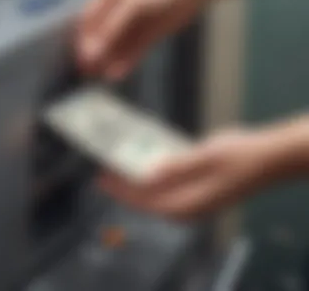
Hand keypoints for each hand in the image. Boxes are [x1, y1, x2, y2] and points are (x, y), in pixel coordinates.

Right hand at [77, 0, 207, 78]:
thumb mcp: (134, 5)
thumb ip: (112, 30)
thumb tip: (92, 53)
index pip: (90, 20)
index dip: (84, 41)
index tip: (82, 60)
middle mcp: (118, 6)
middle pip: (102, 34)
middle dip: (96, 54)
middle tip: (89, 73)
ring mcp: (134, 20)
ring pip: (118, 44)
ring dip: (110, 60)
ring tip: (103, 76)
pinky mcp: (149, 33)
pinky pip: (134, 49)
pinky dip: (126, 61)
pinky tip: (118, 72)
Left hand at [98, 129, 283, 220]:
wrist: (265, 159)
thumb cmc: (237, 158)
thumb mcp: (204, 159)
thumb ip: (175, 168)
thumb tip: (146, 175)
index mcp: (185, 205)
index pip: (143, 201)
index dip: (120, 189)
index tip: (101, 177)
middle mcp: (184, 208)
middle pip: (146, 198)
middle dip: (125, 184)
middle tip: (106, 166)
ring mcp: (190, 200)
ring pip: (155, 192)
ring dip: (138, 178)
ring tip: (121, 162)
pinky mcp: (195, 190)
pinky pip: (167, 185)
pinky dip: (153, 174)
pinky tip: (145, 159)